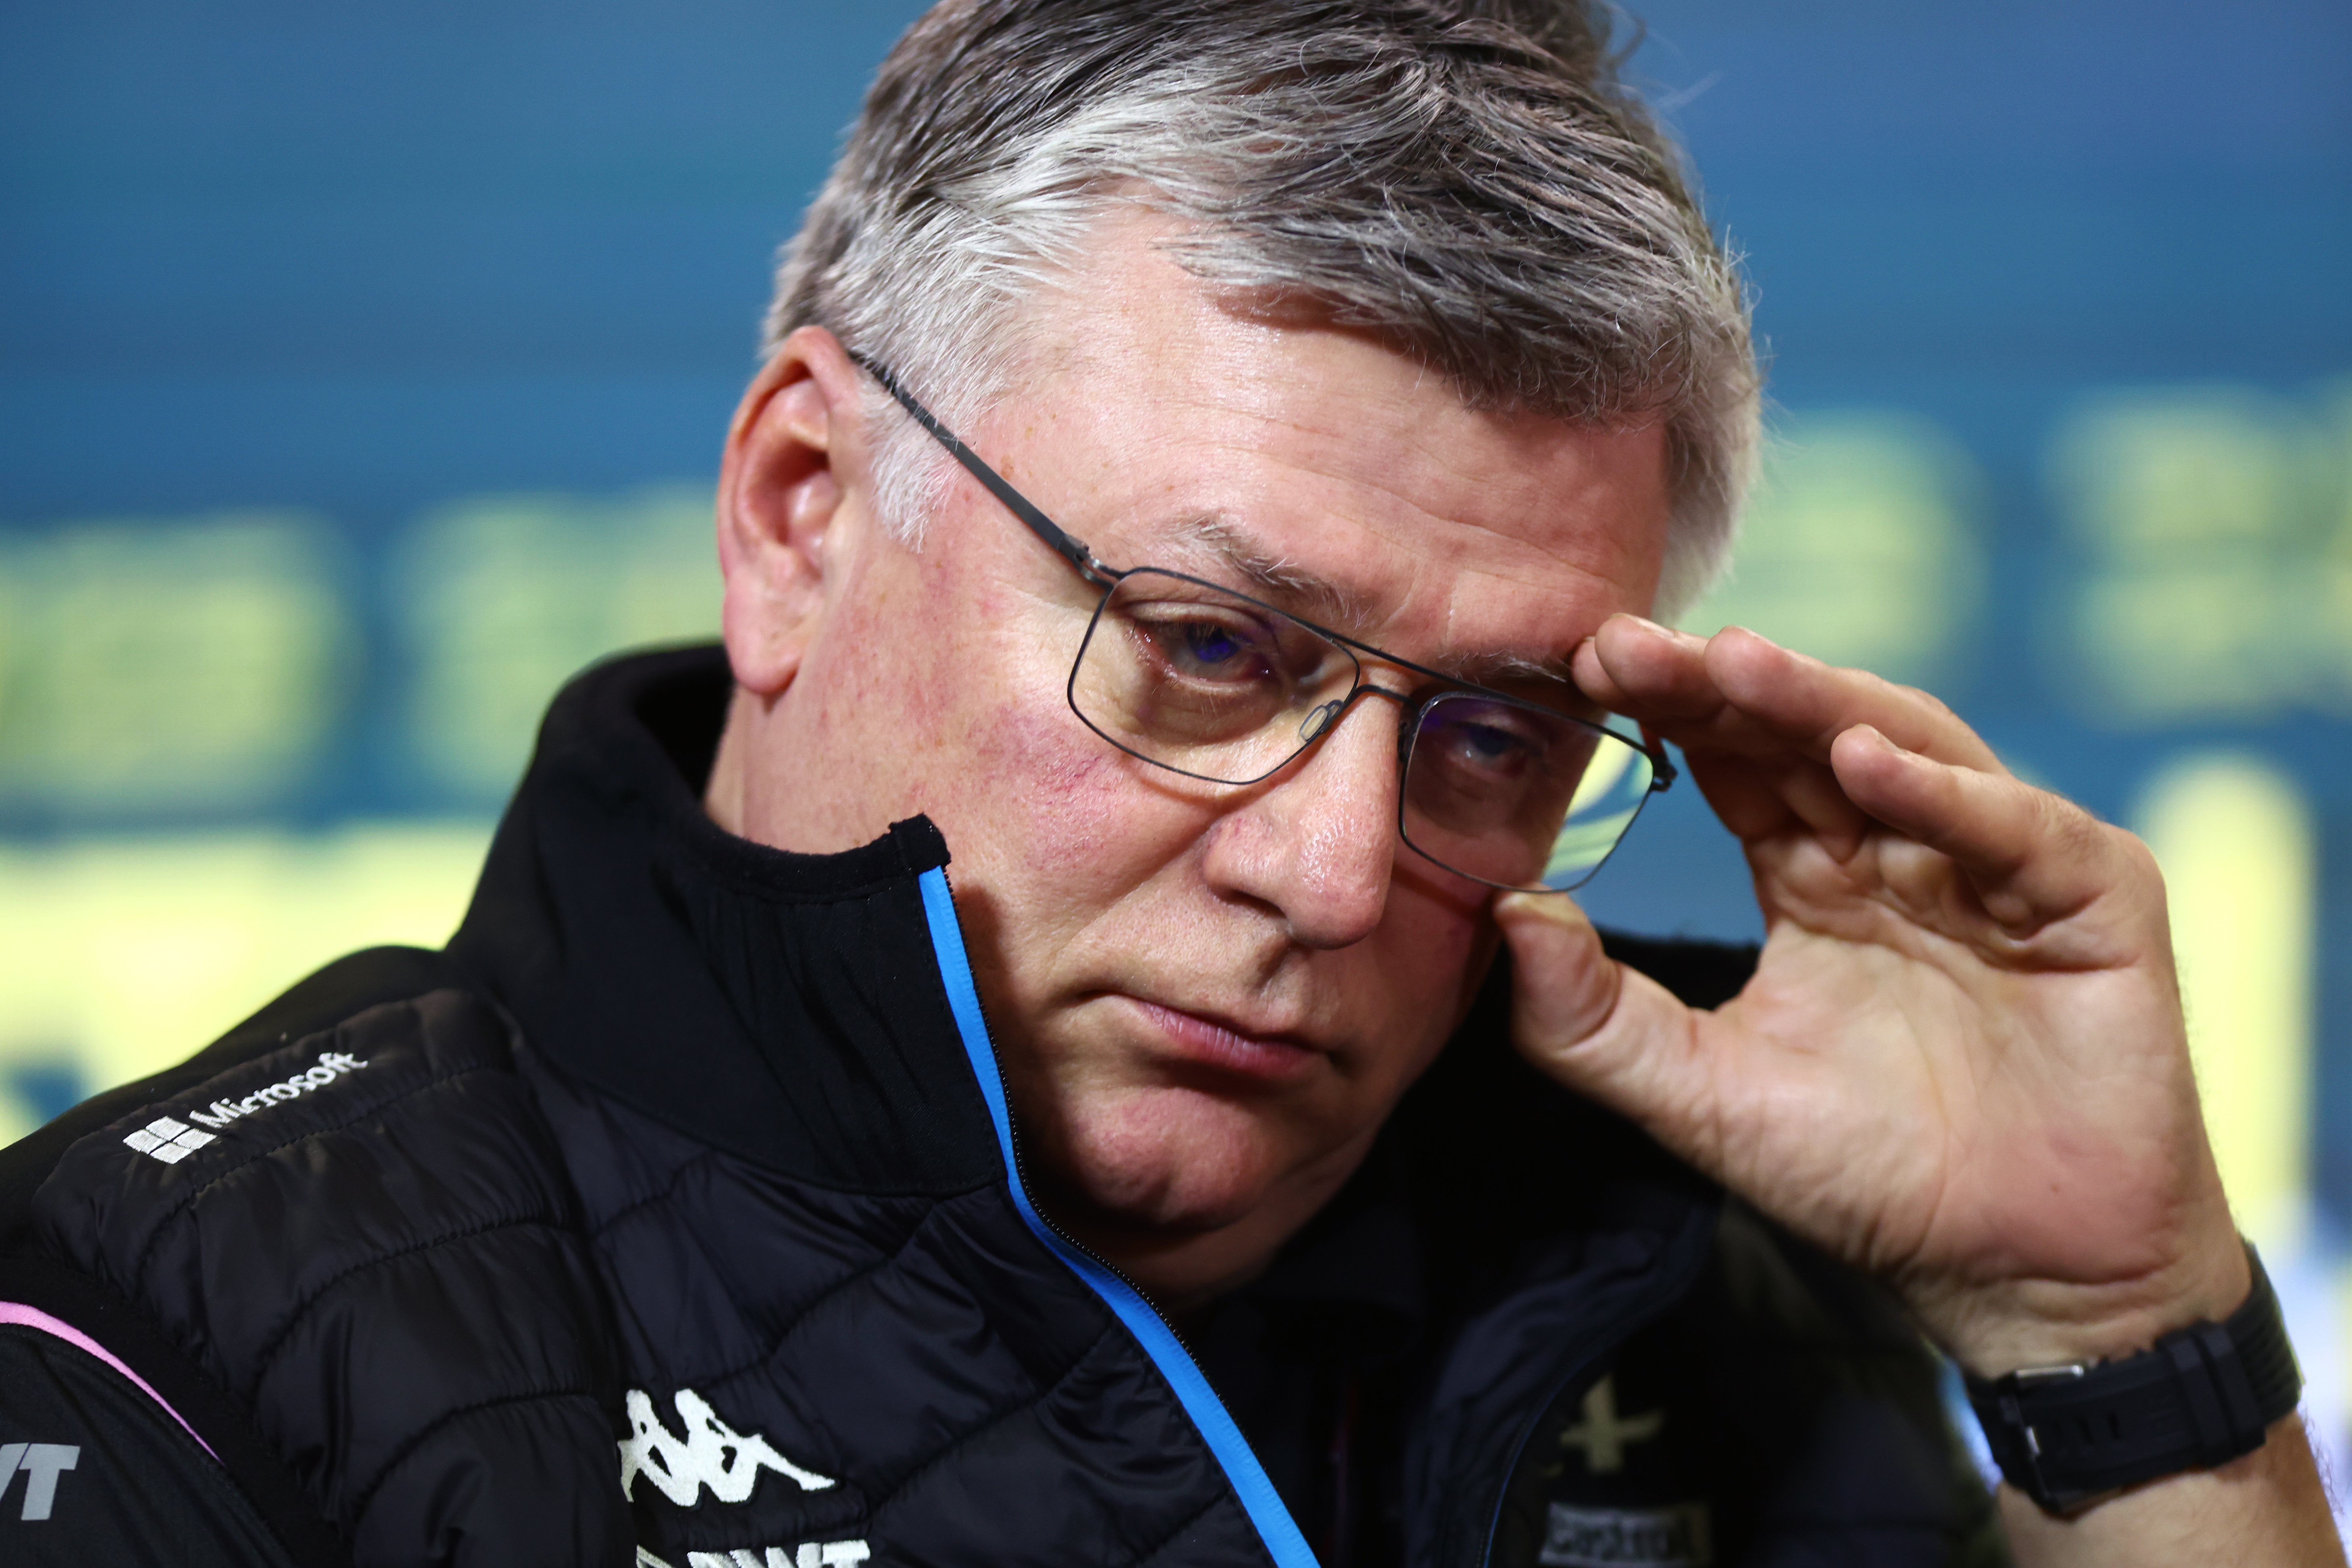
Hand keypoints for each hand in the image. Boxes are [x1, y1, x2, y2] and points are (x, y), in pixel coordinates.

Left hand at [1497, 615, 2247, 1373]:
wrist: (2020, 1276)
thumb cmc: (1869, 1178)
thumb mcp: (1698, 1097)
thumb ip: (1589, 1019)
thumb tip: (1503, 910)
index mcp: (1813, 880)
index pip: (1733, 765)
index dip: (1665, 713)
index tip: (1581, 669)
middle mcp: (1903, 850)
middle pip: (1805, 736)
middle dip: (1718, 684)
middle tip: (1626, 644)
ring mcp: (2003, 865)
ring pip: (1908, 749)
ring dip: (1819, 702)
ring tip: (1733, 665)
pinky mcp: (2096, 898)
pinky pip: (2017, 829)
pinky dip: (1946, 794)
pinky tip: (1868, 763)